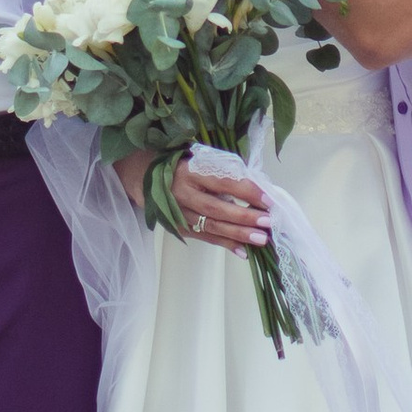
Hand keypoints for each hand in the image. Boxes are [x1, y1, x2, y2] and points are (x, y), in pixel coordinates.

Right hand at [112, 145, 270, 253]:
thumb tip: (257, 187)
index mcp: (190, 171)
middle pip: (216, 208)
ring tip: (261, 239)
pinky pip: (205, 238)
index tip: (268, 198)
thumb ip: (222, 172)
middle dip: (244, 217)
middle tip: (267, 222)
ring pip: (211, 226)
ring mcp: (179, 213)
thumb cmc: (181, 165)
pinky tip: (243, 251)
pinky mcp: (178, 228)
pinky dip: (225, 244)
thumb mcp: (198, 160)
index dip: (246, 190)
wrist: (143, 177)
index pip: (222, 181)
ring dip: (238, 234)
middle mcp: (183, 193)